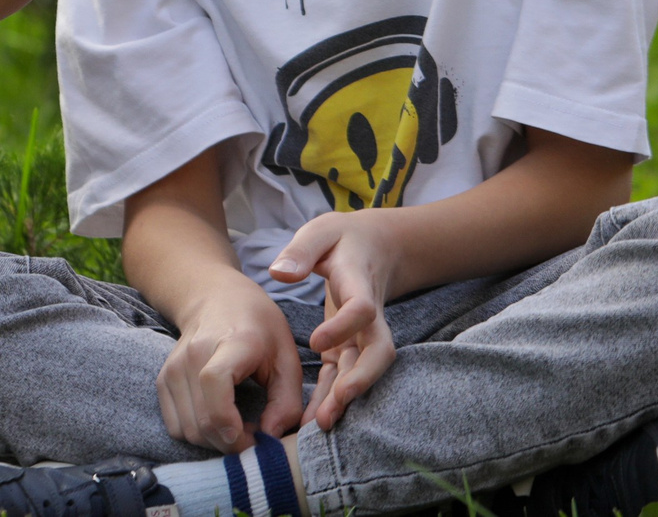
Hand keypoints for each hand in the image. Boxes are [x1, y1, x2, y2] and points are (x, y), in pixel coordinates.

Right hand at [155, 268, 305, 451]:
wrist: (216, 298)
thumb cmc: (258, 327)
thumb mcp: (287, 357)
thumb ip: (287, 400)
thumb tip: (270, 436)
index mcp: (231, 342)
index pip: (214, 382)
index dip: (228, 420)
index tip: (254, 437)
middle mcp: (194, 354)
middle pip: (201, 418)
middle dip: (231, 443)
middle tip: (254, 438)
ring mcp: (174, 367)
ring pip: (188, 429)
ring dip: (215, 442)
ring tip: (238, 428)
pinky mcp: (163, 380)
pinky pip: (176, 426)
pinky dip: (197, 435)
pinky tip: (218, 422)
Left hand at [271, 213, 403, 430]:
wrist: (372, 247)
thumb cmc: (341, 239)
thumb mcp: (320, 232)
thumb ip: (301, 251)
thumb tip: (279, 273)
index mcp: (359, 283)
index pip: (362, 309)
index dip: (345, 326)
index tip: (316, 341)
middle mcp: (368, 316)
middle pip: (378, 353)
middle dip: (361, 379)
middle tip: (337, 403)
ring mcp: (361, 335)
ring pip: (363, 371)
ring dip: (346, 397)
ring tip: (323, 424)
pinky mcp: (349, 347)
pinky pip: (344, 375)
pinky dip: (332, 397)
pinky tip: (314, 421)